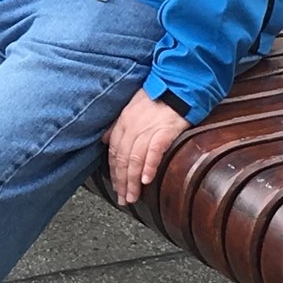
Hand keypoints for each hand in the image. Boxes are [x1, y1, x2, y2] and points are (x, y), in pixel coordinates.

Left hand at [105, 93, 187, 207]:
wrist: (177, 83)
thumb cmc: (157, 95)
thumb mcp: (130, 107)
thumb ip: (118, 125)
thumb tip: (105, 140)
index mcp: (123, 123)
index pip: (114, 153)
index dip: (114, 173)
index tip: (116, 187)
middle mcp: (132, 128)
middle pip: (123, 160)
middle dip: (121, 182)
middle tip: (123, 199)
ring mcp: (148, 129)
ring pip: (135, 159)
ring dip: (133, 181)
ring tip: (132, 197)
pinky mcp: (165, 130)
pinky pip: (154, 151)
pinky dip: (149, 166)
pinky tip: (147, 180)